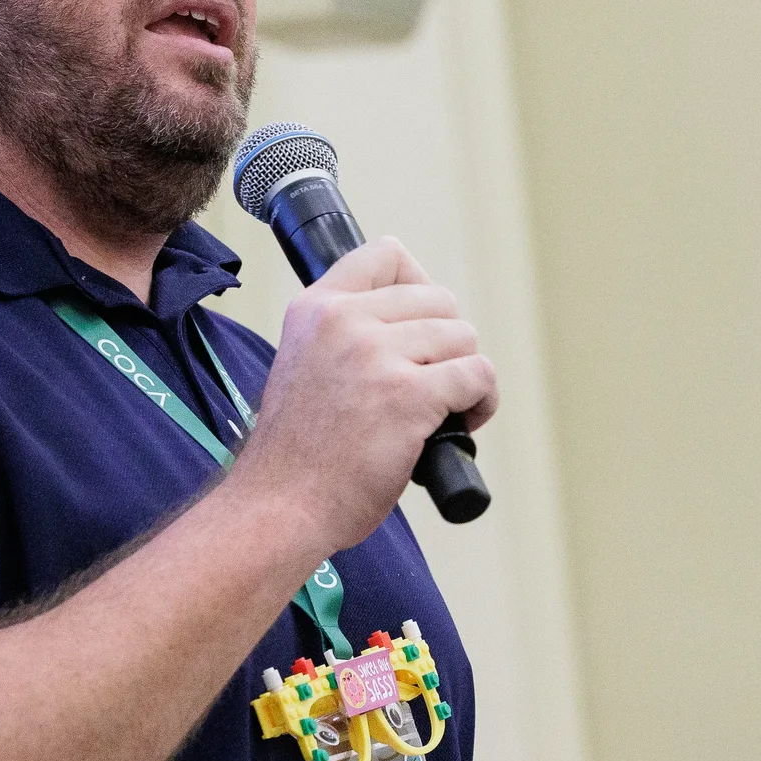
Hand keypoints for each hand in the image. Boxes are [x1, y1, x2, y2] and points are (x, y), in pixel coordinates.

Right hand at [231, 236, 496, 550]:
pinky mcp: (410, 396)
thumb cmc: (296, 453)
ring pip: (463, 336)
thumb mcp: (302, 363)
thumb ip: (342, 335)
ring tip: (446, 408)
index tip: (418, 325)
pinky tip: (462, 424)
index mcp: (315, 309)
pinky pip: (478, 376)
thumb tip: (413, 325)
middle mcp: (344, 321)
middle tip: (431, 381)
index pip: (384, 254)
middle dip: (446, 342)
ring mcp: (377, 355)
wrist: (278, 506)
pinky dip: (482, 402)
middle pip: (439, 299)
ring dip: (465, 373)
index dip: (416, 285)